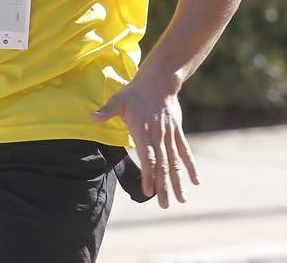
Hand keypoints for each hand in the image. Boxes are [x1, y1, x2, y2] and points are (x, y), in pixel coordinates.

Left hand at [91, 79, 198, 207]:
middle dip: (163, 186)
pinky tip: (196, 182)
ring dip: (178, 181)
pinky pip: (185, 152)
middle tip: (164, 205)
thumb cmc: (135, 92)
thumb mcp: (119, 100)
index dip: (148, 175)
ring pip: (174, 162)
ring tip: (182, 199)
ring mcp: (169, 135)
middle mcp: (158, 136)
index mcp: (143, 131)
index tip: (148, 191)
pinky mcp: (177, 132)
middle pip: (162, 165)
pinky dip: (190, 166)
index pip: (147, 157)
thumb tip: (91, 117)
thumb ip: (106, 111)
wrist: (159, 81)